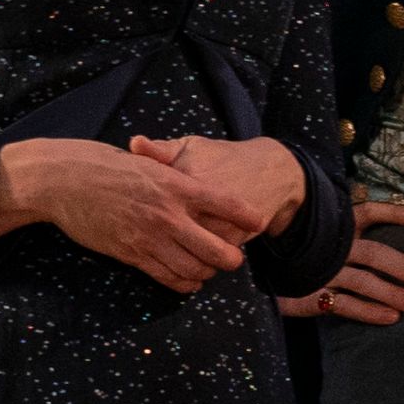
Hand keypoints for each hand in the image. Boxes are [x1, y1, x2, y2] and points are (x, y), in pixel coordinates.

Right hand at [0, 137, 248, 294]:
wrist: (63, 180)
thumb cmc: (102, 164)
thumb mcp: (144, 160)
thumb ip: (171, 171)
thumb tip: (191, 176)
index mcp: (175, 184)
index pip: (226, 203)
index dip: (247, 216)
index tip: (259, 221)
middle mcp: (168, 214)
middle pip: (217, 249)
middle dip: (232, 258)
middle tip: (234, 258)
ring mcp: (150, 238)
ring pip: (194, 270)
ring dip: (206, 273)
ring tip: (209, 269)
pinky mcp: (131, 255)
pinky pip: (167, 277)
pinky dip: (183, 284)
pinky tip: (188, 281)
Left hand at [132, 134, 306, 239]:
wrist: (270, 171)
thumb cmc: (222, 157)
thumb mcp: (190, 147)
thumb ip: (160, 150)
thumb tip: (134, 143)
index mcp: (181, 176)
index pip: (149, 203)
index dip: (143, 212)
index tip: (143, 212)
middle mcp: (196, 200)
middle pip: (163, 230)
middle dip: (155, 237)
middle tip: (153, 235)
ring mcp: (214, 219)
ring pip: (184, 247)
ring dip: (176, 253)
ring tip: (174, 247)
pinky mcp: (231, 235)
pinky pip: (205, 256)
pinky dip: (197, 260)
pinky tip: (193, 254)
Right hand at [279, 200, 403, 326]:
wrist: (259, 270)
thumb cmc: (302, 249)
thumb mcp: (323, 231)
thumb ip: (352, 226)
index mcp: (337, 225)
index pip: (370, 213)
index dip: (396, 213)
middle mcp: (332, 246)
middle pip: (377, 254)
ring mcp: (323, 271)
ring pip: (365, 282)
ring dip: (394, 293)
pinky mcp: (311, 294)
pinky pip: (345, 304)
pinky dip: (369, 311)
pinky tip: (390, 317)